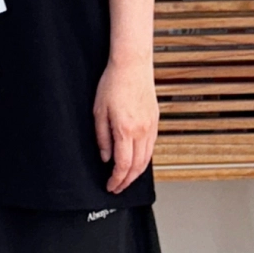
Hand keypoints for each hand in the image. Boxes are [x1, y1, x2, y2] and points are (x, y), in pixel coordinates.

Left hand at [93, 57, 158, 194]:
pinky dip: (144, 159)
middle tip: (118, 187)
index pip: (123, 165)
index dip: (117, 180)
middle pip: (137, 167)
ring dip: (137, 173)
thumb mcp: (99, 111)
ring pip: (147, 159)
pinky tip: (137, 161)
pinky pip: (151, 147)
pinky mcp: (155, 121)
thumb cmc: (113, 83)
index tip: (111, 186)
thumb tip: (106, 157)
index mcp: (125, 130)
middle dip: (127, 181)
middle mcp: (141, 131)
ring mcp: (151, 127)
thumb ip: (102, 137)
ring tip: (126, 178)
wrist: (132, 65)